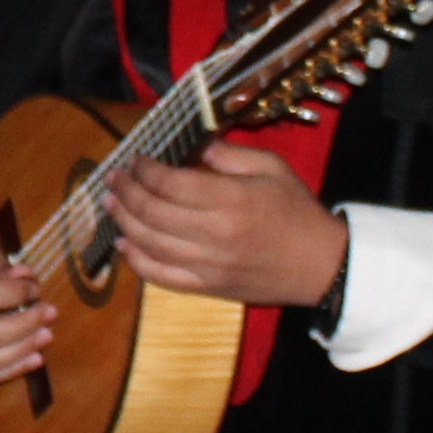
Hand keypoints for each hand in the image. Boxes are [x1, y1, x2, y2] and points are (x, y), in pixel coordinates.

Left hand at [109, 141, 352, 309]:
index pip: (171, 183)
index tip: (135, 159)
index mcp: (232, 200)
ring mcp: (209, 266)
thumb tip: (192, 144)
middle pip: (153, 212)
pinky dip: (137, 262)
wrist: (321, 265)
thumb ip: (228, 154)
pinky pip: (162, 278)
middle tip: (113, 178)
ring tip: (110, 204)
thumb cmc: (297, 211)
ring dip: (124, 222)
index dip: (145, 170)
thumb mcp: (271, 168)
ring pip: (150, 244)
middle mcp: (215, 234)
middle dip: (126, 192)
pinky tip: (123, 245)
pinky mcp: (208, 288)